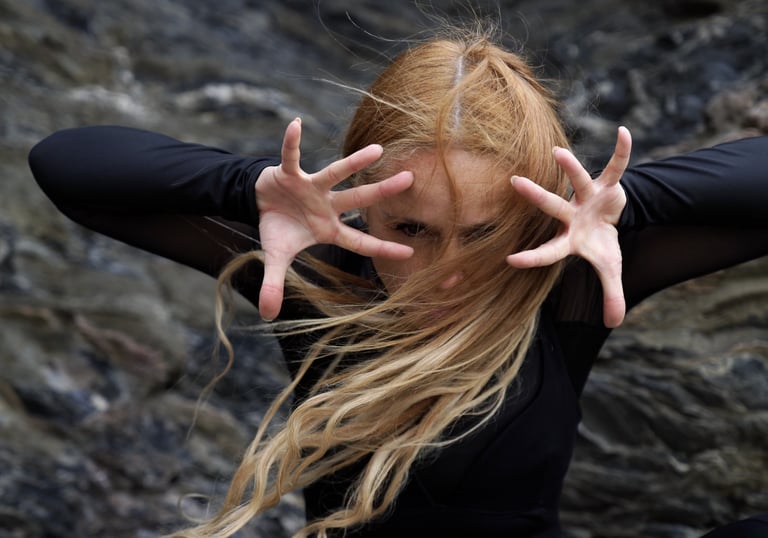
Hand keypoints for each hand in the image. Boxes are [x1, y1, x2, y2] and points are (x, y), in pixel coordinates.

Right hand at [255, 118, 413, 320]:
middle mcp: (326, 206)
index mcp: (327, 229)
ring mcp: (311, 188)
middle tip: (411, 180)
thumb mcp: (274, 257)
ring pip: (336, 173)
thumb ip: (273, 284)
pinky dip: (290, 142)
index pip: (359, 242)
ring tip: (378, 149)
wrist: (261, 202)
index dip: (381, 248)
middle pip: (358, 200)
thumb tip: (267, 316)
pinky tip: (295, 123)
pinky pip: (290, 156)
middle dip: (382, 193)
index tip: (409, 253)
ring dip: (354, 162)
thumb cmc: (278, 228)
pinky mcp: (290, 173)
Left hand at [506, 127, 631, 327]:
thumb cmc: (601, 243)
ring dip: (570, 167)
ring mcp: (588, 198)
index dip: (532, 256)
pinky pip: (616, 166)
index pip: (548, 250)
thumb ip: (610, 294)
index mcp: (570, 240)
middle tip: (514, 182)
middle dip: (535, 196)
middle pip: (552, 206)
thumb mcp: (610, 269)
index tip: (510, 260)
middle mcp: (573, 215)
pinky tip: (624, 131)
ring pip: (577, 180)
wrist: (611, 217)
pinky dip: (622, 151)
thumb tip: (613, 325)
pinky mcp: (607, 184)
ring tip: (557, 152)